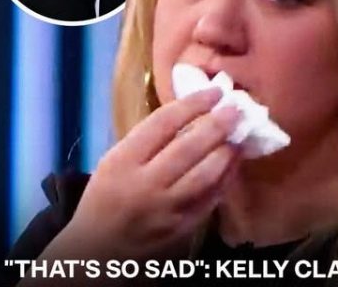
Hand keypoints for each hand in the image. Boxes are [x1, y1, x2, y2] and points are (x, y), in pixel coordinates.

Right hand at [60, 88, 240, 259]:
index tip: (213, 92)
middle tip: (236, 110)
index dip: (192, 104)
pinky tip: (233, 163)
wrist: (98, 246)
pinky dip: (226, 177)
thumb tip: (193, 116)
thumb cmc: (106, 194)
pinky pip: (211, 198)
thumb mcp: (116, 159)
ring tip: (238, 136)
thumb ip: (150, 140)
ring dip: (227, 152)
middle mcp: (145, 184)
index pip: (163, 123)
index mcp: (123, 160)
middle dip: (217, 125)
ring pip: (206, 175)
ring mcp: (166, 209)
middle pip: (188, 148)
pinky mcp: (182, 227)